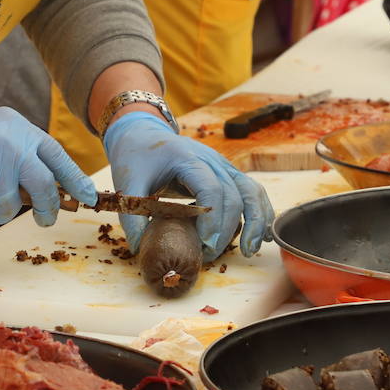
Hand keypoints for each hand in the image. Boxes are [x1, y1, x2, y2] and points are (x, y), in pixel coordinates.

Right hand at [0, 98, 96, 225]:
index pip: (58, 158)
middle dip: (48, 209)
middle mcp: (12, 146)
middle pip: (44, 188)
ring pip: (10, 207)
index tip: (89, 197)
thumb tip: (51, 188)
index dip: (76, 180)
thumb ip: (23, 153)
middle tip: (46, 219)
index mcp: (21, 130)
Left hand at [103, 113, 272, 260]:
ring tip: (249, 250)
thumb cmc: (136, 158)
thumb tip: (141, 250)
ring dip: (255, 221)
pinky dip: (260, 212)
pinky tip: (261, 235)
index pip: (212, 189)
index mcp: (188, 159)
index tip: (205, 244)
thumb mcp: (128, 184)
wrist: (143, 133)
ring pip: (251, 190)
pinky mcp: (227, 173)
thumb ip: (132, 217)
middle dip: (227, 229)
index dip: (213, 220)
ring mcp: (223, 165)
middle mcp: (212, 160)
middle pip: (234, 194)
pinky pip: (251, 190)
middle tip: (211, 255)